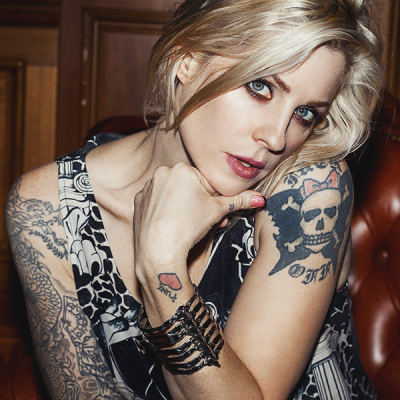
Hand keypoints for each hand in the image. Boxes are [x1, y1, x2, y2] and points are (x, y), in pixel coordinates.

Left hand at [133, 162, 264, 280]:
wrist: (159, 250)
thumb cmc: (189, 227)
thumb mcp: (218, 211)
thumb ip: (239, 200)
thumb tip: (261, 198)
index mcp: (182, 169)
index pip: (205, 184)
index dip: (212, 201)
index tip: (213, 214)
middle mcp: (162, 172)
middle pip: (189, 188)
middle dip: (199, 204)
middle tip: (202, 221)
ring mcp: (148, 187)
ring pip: (173, 194)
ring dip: (182, 206)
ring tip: (185, 224)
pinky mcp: (139, 201)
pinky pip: (157, 202)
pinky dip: (164, 210)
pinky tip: (169, 224)